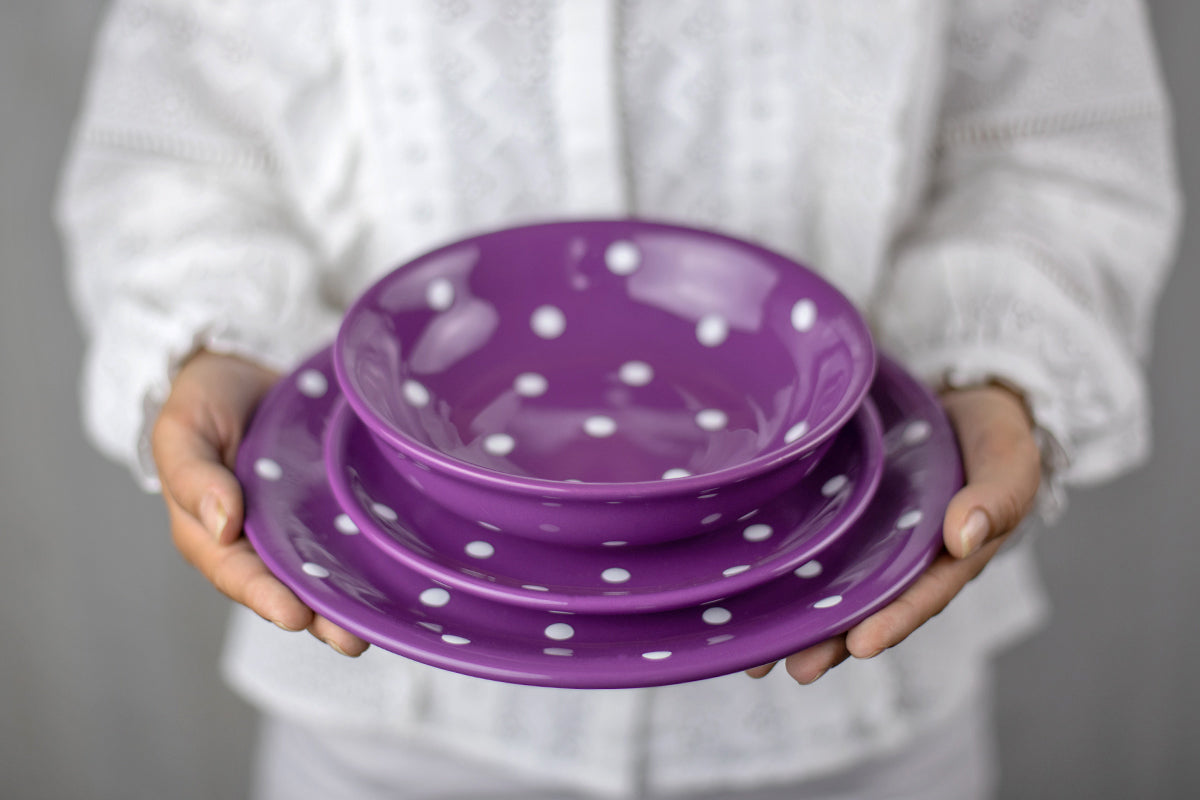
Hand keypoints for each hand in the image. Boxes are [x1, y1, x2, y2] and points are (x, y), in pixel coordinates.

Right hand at [151, 350, 368, 656]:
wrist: (245, 365)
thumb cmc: (204, 401)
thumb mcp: (183, 430)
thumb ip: (192, 475)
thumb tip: (220, 523)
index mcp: (215, 534)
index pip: (239, 574)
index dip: (266, 597)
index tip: (294, 616)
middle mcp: (263, 539)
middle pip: (291, 586)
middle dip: (321, 616)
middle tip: (351, 638)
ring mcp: (303, 522)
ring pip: (329, 569)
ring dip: (354, 597)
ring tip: (384, 622)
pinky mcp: (337, 502)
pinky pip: (355, 531)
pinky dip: (378, 552)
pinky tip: (405, 569)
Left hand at [746, 383, 1040, 683]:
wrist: (964, 397)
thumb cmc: (994, 436)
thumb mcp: (1010, 461)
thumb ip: (996, 498)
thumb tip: (963, 539)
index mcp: (952, 556)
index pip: (922, 594)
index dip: (894, 620)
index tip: (862, 645)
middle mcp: (905, 557)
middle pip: (869, 606)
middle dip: (833, 641)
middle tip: (799, 671)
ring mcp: (869, 536)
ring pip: (833, 585)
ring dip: (799, 620)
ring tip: (759, 659)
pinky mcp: (839, 511)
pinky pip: (810, 543)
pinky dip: (780, 568)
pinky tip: (742, 591)